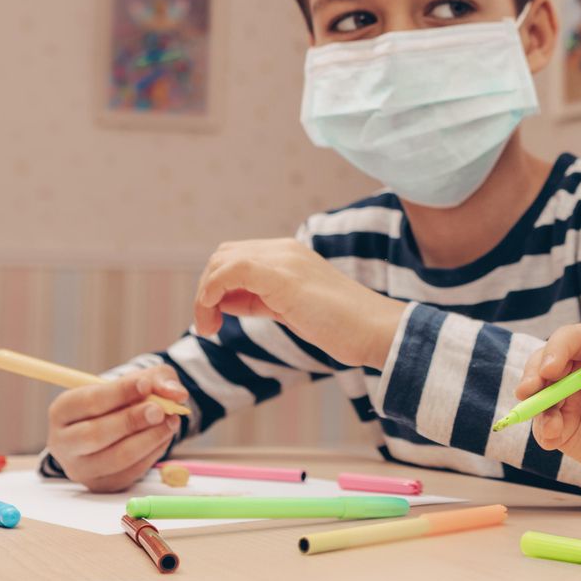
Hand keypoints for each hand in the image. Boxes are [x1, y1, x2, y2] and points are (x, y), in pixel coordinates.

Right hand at [45, 366, 187, 492]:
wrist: (121, 425)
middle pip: (94, 435)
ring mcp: (80, 468)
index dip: (118, 393)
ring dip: (149, 439)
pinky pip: (131, 472)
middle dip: (130, 421)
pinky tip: (163, 437)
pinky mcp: (102, 484)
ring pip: (116, 458)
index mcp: (62, 410)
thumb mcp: (142, 380)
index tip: (145, 385)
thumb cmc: (126, 399)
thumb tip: (177, 394)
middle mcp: (63, 442)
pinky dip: (153, 453)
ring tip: (171, 421)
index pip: (88, 402)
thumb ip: (158, 381)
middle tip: (159, 410)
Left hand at [192, 238, 405, 368]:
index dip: (218, 286)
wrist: (375, 330)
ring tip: (210, 327)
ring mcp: (283, 259)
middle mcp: (285, 250)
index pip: (237, 258)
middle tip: (210, 324)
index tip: (219, 319)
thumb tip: (226, 301)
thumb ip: (263, 300)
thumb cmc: (342, 326)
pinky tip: (214, 319)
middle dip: (207, 288)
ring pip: (222, 260)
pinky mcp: (281, 276)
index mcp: (290, 255)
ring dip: (205, 294)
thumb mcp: (293, 309)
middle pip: (223, 255)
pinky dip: (210, 293)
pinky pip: (230, 272)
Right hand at [514, 324, 580, 513]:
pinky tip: (553, 439)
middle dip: (533, 374)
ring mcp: (565, 397)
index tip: (551, 368)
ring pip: (536, 391)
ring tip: (550, 426)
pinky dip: (542, 430)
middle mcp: (576, 370)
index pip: (571, 339)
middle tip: (528, 390)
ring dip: (534, 404)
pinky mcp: (559, 423)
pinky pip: (541, 424)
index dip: (557, 349)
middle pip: (544, 361)